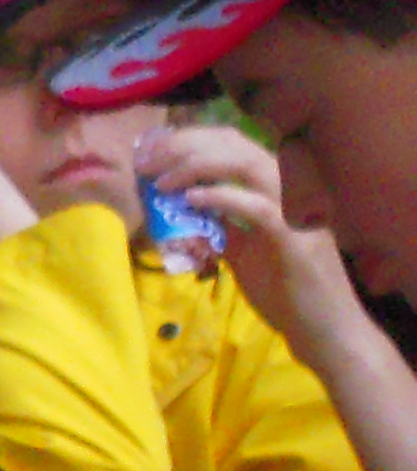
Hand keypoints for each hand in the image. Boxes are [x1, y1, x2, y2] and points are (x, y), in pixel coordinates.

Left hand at [138, 125, 372, 352]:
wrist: (324, 331)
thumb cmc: (286, 289)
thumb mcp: (242, 249)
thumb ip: (218, 224)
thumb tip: (180, 207)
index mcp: (279, 188)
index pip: (234, 143)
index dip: (190, 140)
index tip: (152, 152)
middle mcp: (291, 190)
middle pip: (236, 145)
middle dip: (185, 146)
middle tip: (147, 163)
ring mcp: (297, 211)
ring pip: (248, 164)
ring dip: (197, 166)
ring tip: (162, 181)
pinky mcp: (296, 239)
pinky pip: (257, 206)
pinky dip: (221, 197)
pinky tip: (191, 200)